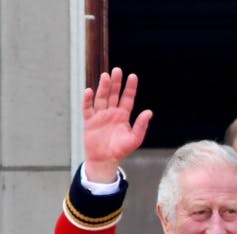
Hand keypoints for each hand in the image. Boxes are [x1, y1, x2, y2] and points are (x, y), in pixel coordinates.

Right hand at [82, 67, 152, 182]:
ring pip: (101, 98)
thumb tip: (149, 112)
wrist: (105, 160)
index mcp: (123, 116)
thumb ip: (141, 125)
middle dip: (116, 83)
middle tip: (117, 71)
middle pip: (114, 94)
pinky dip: (87, 100)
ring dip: (103, 87)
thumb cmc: (120, 150)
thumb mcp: (135, 139)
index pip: (127, 98)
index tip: (132, 76)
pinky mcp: (90, 121)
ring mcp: (100, 116)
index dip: (130, 88)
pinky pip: (88, 108)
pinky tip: (89, 91)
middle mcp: (112, 113)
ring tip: (106, 76)